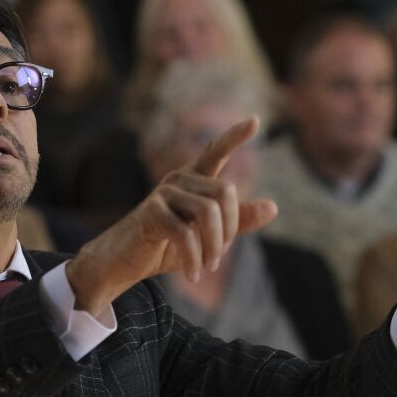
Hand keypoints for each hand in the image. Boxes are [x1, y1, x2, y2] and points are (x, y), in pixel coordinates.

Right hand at [67, 117, 276, 317]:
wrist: (123, 262)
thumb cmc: (165, 246)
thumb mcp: (207, 236)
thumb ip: (237, 222)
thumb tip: (273, 206)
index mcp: (193, 180)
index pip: (215, 151)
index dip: (235, 136)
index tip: (256, 121)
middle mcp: (179, 179)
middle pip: (225, 192)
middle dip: (230, 229)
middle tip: (220, 258)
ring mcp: (164, 193)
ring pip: (209, 212)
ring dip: (214, 247)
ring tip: (208, 267)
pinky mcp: (151, 212)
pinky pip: (186, 234)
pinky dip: (194, 259)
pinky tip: (193, 275)